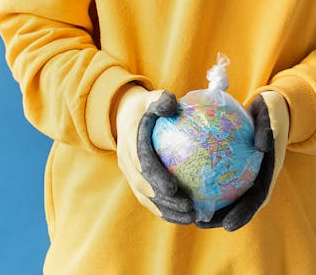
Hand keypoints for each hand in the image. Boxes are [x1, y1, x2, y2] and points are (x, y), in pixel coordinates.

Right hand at [115, 85, 194, 223]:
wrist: (123, 116)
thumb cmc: (145, 106)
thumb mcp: (151, 98)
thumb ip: (161, 100)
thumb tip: (172, 103)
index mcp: (130, 142)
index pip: (141, 162)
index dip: (155, 176)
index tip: (173, 187)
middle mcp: (126, 161)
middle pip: (144, 187)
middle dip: (164, 201)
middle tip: (189, 208)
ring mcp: (129, 173)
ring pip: (146, 198)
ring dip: (166, 211)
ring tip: (191, 217)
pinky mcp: (136, 180)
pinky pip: (149, 199)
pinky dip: (165, 209)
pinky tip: (186, 215)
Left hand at [196, 90, 288, 231]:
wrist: (268, 109)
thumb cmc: (269, 112)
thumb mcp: (270, 117)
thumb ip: (267, 129)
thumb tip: (262, 145)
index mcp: (268, 173)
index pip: (257, 199)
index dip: (243, 214)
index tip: (228, 225)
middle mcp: (255, 178)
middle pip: (237, 204)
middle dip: (219, 218)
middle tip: (199, 222)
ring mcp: (243, 174)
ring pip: (224, 194)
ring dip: (207, 205)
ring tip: (186, 210)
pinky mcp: (232, 167)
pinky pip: (215, 175)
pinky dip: (201, 181)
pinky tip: (180, 179)